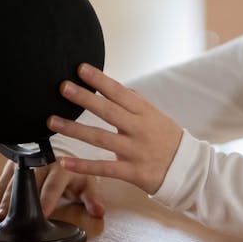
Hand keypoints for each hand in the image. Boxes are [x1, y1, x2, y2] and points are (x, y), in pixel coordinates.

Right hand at [0, 158, 106, 220]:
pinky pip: (4, 181)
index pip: (53, 186)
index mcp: (62, 168)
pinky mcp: (15, 164)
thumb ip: (92, 199)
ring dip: (4, 201)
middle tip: (10, 218)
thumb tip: (99, 211)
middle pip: (28, 185)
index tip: (41, 213)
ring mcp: (27, 163)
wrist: (65, 150)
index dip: (46, 200)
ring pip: (13, 183)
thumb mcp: (88, 184)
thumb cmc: (76, 172)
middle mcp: (42, 163)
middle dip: (19, 203)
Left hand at [46, 64, 182, 195]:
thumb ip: (135, 104)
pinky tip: (64, 162)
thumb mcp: (157, 117)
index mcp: (145, 113)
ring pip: (101, 138)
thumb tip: (115, 87)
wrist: (190, 170)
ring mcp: (136, 151)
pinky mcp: (133, 172)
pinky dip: (83, 165)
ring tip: (52, 121)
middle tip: (63, 87)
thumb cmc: (169, 141)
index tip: (80, 68)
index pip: (120, 92)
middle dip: (85, 98)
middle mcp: (139, 129)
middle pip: (108, 111)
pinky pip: (105, 168)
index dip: (100, 80)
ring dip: (74, 129)